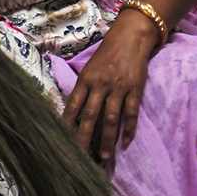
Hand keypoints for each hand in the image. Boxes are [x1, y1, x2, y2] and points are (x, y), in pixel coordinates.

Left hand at [61, 7, 156, 161]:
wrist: (130, 37)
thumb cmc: (107, 54)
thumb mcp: (90, 68)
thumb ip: (84, 89)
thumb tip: (75, 113)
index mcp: (86, 79)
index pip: (73, 105)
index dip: (67, 124)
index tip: (61, 140)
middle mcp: (100, 84)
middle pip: (90, 116)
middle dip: (84, 138)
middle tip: (80, 157)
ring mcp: (118, 87)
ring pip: (111, 118)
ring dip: (106, 139)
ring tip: (104, 156)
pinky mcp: (134, 89)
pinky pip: (131, 113)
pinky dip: (129, 129)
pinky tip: (125, 142)